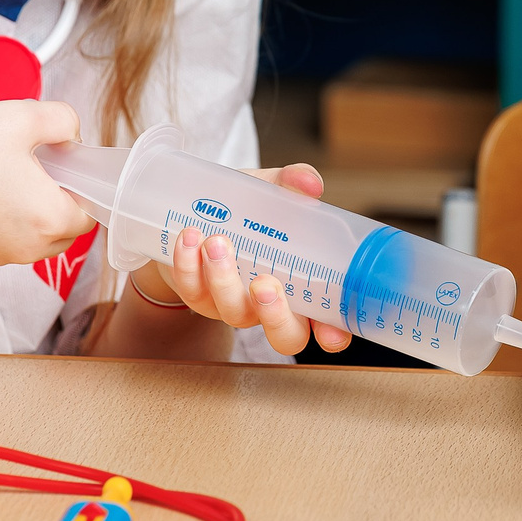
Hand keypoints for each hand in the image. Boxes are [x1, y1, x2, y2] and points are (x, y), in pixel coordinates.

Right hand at [0, 99, 96, 265]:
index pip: (88, 216)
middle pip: (63, 232)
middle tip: (33, 166)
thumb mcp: (22, 116)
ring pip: (31, 238)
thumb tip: (71, 136)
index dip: (80, 187)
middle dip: (57, 202)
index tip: (62, 165)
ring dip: (27, 212)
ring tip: (0, 173)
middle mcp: (26, 248)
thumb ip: (63, 121)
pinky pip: (0, 240)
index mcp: (49, 219)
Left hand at [149, 164, 353, 356]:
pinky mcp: (196, 296)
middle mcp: (269, 304)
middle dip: (276, 316)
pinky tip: (189, 237)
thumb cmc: (246, 209)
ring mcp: (232, 305)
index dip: (333, 335)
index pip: (327, 324)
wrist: (194, 208)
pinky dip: (188, 265)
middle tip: (264, 283)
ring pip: (233, 313)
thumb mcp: (271, 192)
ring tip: (216, 242)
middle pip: (285, 337)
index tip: (330, 333)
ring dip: (224, 280)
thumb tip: (309, 182)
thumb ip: (291, 183)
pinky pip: (192, 290)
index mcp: (301, 287)